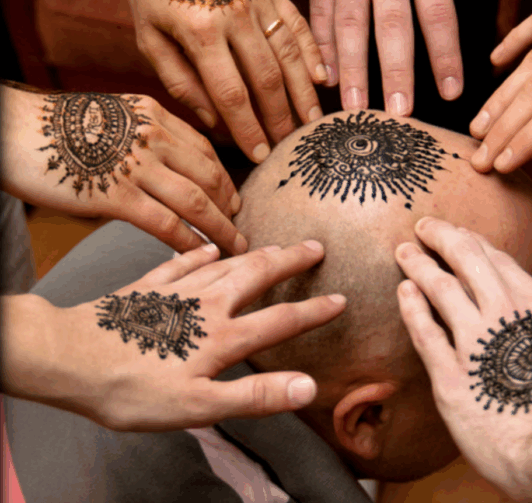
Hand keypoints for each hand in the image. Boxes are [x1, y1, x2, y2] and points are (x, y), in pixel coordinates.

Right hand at [0, 83, 243, 253]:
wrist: (11, 129)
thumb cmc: (55, 127)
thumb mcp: (112, 115)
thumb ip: (144, 133)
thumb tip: (167, 158)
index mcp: (154, 114)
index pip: (204, 149)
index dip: (224, 177)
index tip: (234, 197)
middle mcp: (154, 136)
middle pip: (209, 175)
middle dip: (230, 204)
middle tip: (242, 225)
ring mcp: (137, 166)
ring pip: (196, 201)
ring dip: (220, 228)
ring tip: (235, 246)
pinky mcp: (115, 195)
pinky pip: (165, 222)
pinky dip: (188, 241)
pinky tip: (200, 255)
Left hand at [1, 241, 345, 430]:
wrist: (69, 358)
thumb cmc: (133, 389)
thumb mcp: (197, 407)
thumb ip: (255, 395)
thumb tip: (308, 387)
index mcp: (221, 335)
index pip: (280, 319)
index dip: (313, 311)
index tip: (341, 298)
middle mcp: (206, 304)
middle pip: (257, 275)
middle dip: (290, 260)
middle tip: (315, 245)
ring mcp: (176, 290)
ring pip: (226, 264)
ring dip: (255, 253)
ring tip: (273, 246)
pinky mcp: (148, 286)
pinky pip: (182, 263)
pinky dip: (200, 254)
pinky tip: (207, 250)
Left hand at [121, 0, 326, 162]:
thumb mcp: (148, 35)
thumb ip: (179, 80)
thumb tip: (213, 120)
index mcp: (199, 32)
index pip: (231, 93)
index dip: (248, 129)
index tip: (259, 155)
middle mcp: (235, 15)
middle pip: (267, 79)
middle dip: (280, 118)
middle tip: (290, 146)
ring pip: (289, 54)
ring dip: (304, 92)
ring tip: (313, 122)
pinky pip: (297, 24)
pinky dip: (313, 52)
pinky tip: (324, 77)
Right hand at [301, 0, 517, 114]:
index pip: (439, 12)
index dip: (446, 53)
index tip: (454, 92)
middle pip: (392, 24)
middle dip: (396, 71)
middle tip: (400, 115)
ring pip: (350, 24)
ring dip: (352, 69)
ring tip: (355, 107)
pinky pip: (320, 11)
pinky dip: (322, 45)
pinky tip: (324, 78)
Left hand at [396, 217, 531, 500]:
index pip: (499, 260)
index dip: (475, 241)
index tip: (458, 232)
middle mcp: (504, 315)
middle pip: (465, 260)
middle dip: (442, 236)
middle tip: (423, 225)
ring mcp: (475, 345)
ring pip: (440, 289)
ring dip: (419, 265)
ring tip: (403, 250)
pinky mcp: (452, 379)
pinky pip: (424, 334)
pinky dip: (412, 308)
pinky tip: (403, 291)